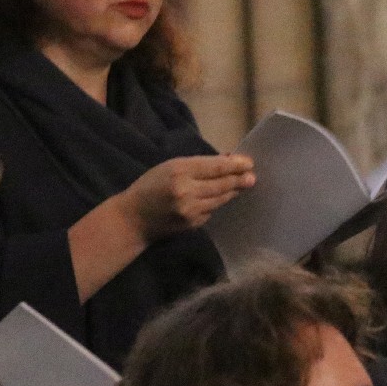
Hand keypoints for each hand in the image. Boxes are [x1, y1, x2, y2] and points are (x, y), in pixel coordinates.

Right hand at [122, 154, 254, 240]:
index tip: (249, 163)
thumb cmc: (151, 187)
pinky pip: (212, 210)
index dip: (235, 165)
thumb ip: (197, 165)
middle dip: (239, 180)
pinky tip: (222, 197)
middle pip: (222, 184)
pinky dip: (217, 203)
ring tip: (243, 184)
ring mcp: (191, 210)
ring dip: (233, 191)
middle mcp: (187, 191)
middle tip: (252, 177)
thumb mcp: (169, 167)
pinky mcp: (194, 224)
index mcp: (179, 171)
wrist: (133, 218)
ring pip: (221, 199)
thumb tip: (227, 161)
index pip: (215, 167)